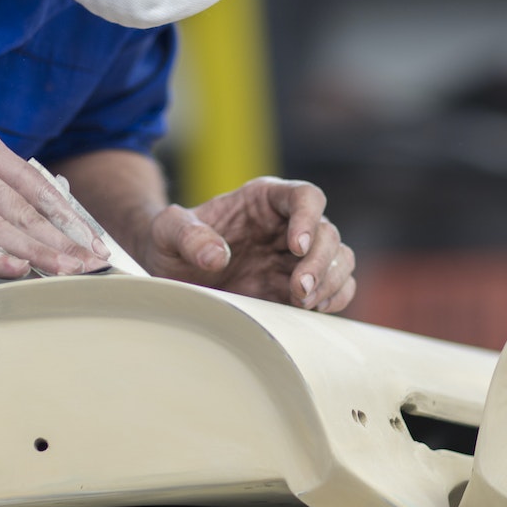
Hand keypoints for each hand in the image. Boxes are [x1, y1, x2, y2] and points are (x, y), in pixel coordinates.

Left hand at [143, 176, 356, 311]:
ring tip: (303, 303)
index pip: (305, 196)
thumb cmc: (170, 242)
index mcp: (264, 200)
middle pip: (328, 232)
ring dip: (330, 281)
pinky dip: (334, 298)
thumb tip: (217, 256)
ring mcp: (296, 256)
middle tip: (298, 290)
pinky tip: (313, 309)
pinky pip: (335, 288)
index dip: (308, 218)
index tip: (295, 247)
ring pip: (339, 259)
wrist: (171, 272)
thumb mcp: (166, 232)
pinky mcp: (298, 286)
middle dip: (320, 262)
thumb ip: (187, 235)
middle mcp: (288, 224)